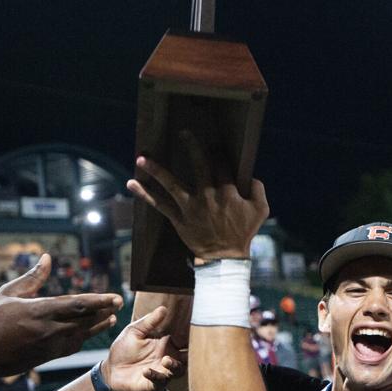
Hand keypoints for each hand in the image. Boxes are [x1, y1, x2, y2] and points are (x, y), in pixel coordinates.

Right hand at [0, 254, 122, 376]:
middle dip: (104, 311)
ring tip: (112, 317)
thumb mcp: (8, 294)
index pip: (77, 305)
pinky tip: (92, 331)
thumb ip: (32, 278)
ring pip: (82, 334)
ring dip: (98, 325)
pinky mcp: (49, 356)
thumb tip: (47, 258)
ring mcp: (50, 345)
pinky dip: (85, 338)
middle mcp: (49, 329)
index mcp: (39, 311)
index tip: (115, 297)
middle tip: (119, 302)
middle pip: (85, 319)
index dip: (99, 300)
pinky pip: (73, 346)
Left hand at [103, 305, 184, 390]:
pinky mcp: (154, 384)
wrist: (111, 370)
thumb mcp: (134, 331)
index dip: (191, 336)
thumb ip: (149, 321)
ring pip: (178, 370)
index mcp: (166, 344)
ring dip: (174, 366)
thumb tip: (164, 308)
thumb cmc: (123, 349)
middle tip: (186, 349)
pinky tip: (145, 371)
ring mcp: (162, 371)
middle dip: (190, 354)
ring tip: (165, 360)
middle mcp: (168, 357)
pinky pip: (160, 381)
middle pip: (187, 356)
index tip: (195, 330)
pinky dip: (155, 376)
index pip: (184, 339)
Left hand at [128, 131, 268, 259]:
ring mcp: (190, 208)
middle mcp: (207, 196)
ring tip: (141, 158)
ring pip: (172, 184)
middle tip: (184, 133)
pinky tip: (131, 183)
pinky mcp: (178, 218)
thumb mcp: (261, 211)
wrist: (225, 257)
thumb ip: (258, 190)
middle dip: (192, 148)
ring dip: (156, 170)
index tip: (215, 147)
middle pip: (199, 166)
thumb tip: (251, 176)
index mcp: (227, 193)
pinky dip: (145, 195)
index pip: (222, 166)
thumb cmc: (243, 233)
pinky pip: (159, 205)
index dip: (219, 154)